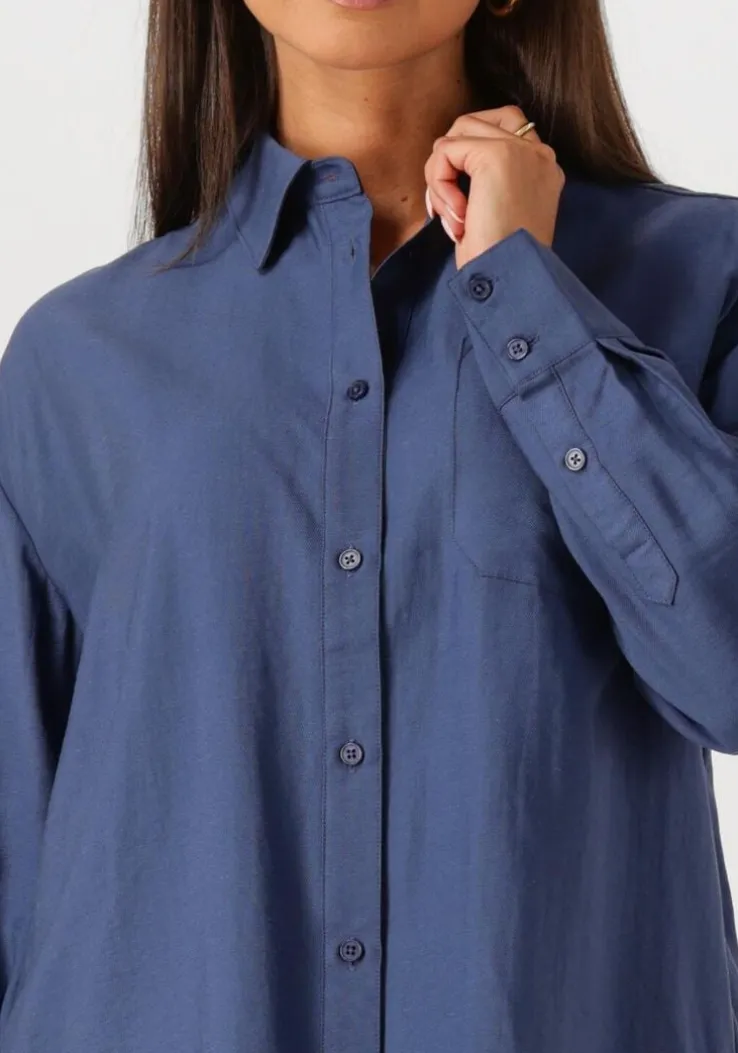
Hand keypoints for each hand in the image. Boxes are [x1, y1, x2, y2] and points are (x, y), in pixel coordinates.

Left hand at [423, 105, 564, 269]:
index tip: (461, 209)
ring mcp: (520, 149)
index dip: (466, 160)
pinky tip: (455, 218)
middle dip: (448, 162)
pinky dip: (439, 185)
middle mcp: (538, 153)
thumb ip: (485, 184)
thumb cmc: (499, 263)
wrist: (512, 280)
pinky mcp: (496, 154)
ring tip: (452, 219)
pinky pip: (445, 151)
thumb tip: (447, 163)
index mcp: (543, 169)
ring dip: (439, 178)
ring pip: (455, 136)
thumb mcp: (497, 216)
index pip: (502, 129)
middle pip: (473, 124)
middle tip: (446, 210)